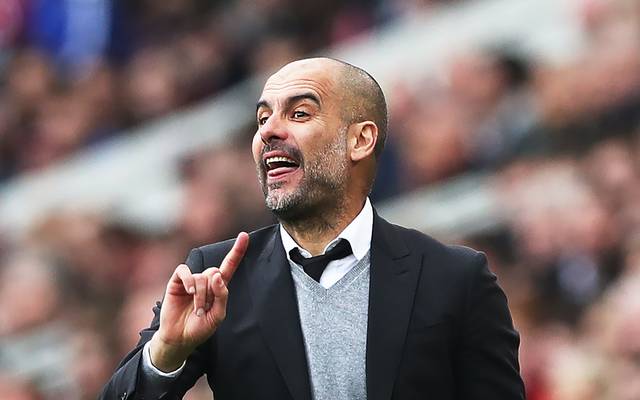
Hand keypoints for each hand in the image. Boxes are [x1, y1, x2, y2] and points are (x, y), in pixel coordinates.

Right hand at [149, 232, 248, 371]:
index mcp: (218, 287)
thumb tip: (217, 276)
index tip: (245, 236)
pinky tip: (188, 292)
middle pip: (215, 272)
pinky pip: (185, 271)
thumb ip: (222, 296)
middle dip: (212, 292)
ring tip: (196, 310)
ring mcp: (191, 280)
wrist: (180, 338)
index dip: (237, 251)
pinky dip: (188, 281)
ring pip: (201, 276)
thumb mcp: (217, 315)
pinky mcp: (177, 281)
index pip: (229, 266)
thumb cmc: (200, 327)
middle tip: (205, 308)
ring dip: (200, 295)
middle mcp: (205, 280)